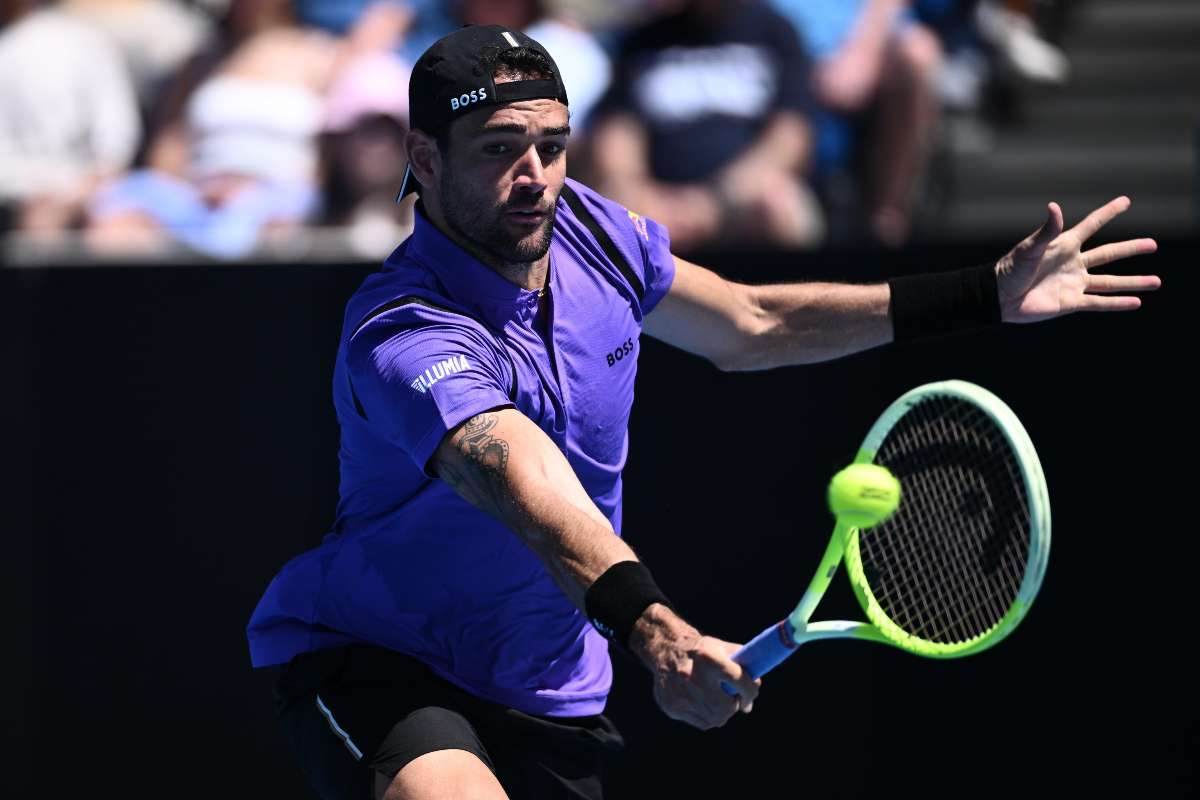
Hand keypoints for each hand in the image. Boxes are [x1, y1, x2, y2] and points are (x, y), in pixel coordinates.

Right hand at [629, 605, 759, 729]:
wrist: (666, 650)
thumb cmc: (702, 651)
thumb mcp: (723, 648)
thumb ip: (743, 665)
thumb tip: (755, 688)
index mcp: (707, 657)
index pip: (739, 679)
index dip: (750, 690)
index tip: (752, 692)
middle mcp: (692, 676)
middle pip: (727, 707)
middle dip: (734, 704)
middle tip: (732, 697)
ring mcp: (680, 694)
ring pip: (715, 719)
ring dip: (721, 711)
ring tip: (714, 697)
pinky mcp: (672, 707)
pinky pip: (701, 722)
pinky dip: (707, 715)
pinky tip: (701, 701)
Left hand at [995, 197, 1159, 323]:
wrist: (999, 298)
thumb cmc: (1010, 269)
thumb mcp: (1029, 248)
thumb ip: (1047, 230)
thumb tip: (1054, 207)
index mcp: (1064, 245)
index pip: (1092, 225)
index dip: (1108, 213)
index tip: (1126, 201)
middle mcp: (1073, 263)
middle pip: (1109, 254)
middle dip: (1131, 248)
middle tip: (1153, 244)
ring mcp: (1074, 283)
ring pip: (1110, 281)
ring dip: (1133, 282)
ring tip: (1156, 281)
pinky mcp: (1071, 302)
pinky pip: (1099, 303)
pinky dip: (1117, 304)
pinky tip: (1136, 302)